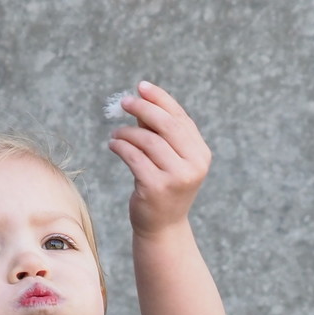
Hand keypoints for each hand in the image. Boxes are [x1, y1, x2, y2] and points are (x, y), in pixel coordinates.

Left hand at [108, 82, 210, 235]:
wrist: (162, 227)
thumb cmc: (164, 187)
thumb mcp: (168, 159)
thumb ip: (160, 133)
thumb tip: (140, 100)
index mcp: (201, 154)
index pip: (180, 118)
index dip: (161, 99)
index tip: (141, 87)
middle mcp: (193, 165)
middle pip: (166, 126)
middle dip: (143, 109)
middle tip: (124, 102)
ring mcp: (176, 178)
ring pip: (148, 141)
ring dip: (127, 133)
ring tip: (115, 134)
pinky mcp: (155, 188)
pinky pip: (134, 157)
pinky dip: (120, 147)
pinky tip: (113, 145)